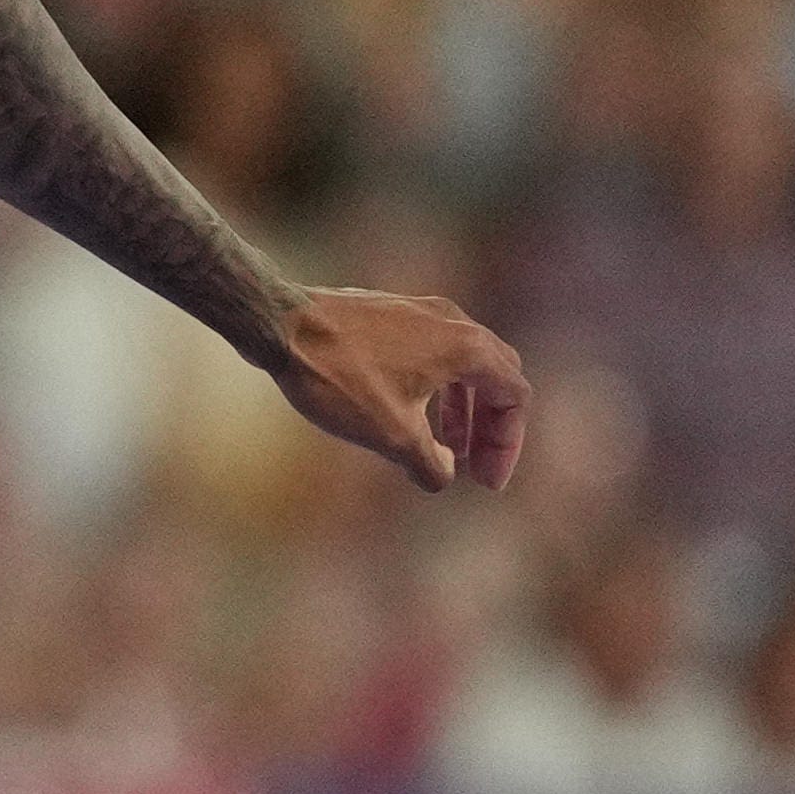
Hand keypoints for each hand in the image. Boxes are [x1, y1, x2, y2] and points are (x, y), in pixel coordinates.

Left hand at [273, 288, 530, 495]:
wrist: (280, 326)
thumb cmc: (339, 378)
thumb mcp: (392, 435)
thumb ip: (429, 463)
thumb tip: (443, 476)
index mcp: (466, 347)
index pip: (514, 396)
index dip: (507, 444)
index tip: (486, 481)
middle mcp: (451, 321)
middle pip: (495, 376)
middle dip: (489, 426)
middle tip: (475, 465)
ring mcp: (420, 311)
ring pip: (460, 364)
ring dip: (460, 409)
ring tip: (446, 448)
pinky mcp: (390, 313)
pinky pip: (430, 353)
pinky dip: (433, 388)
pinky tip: (409, 415)